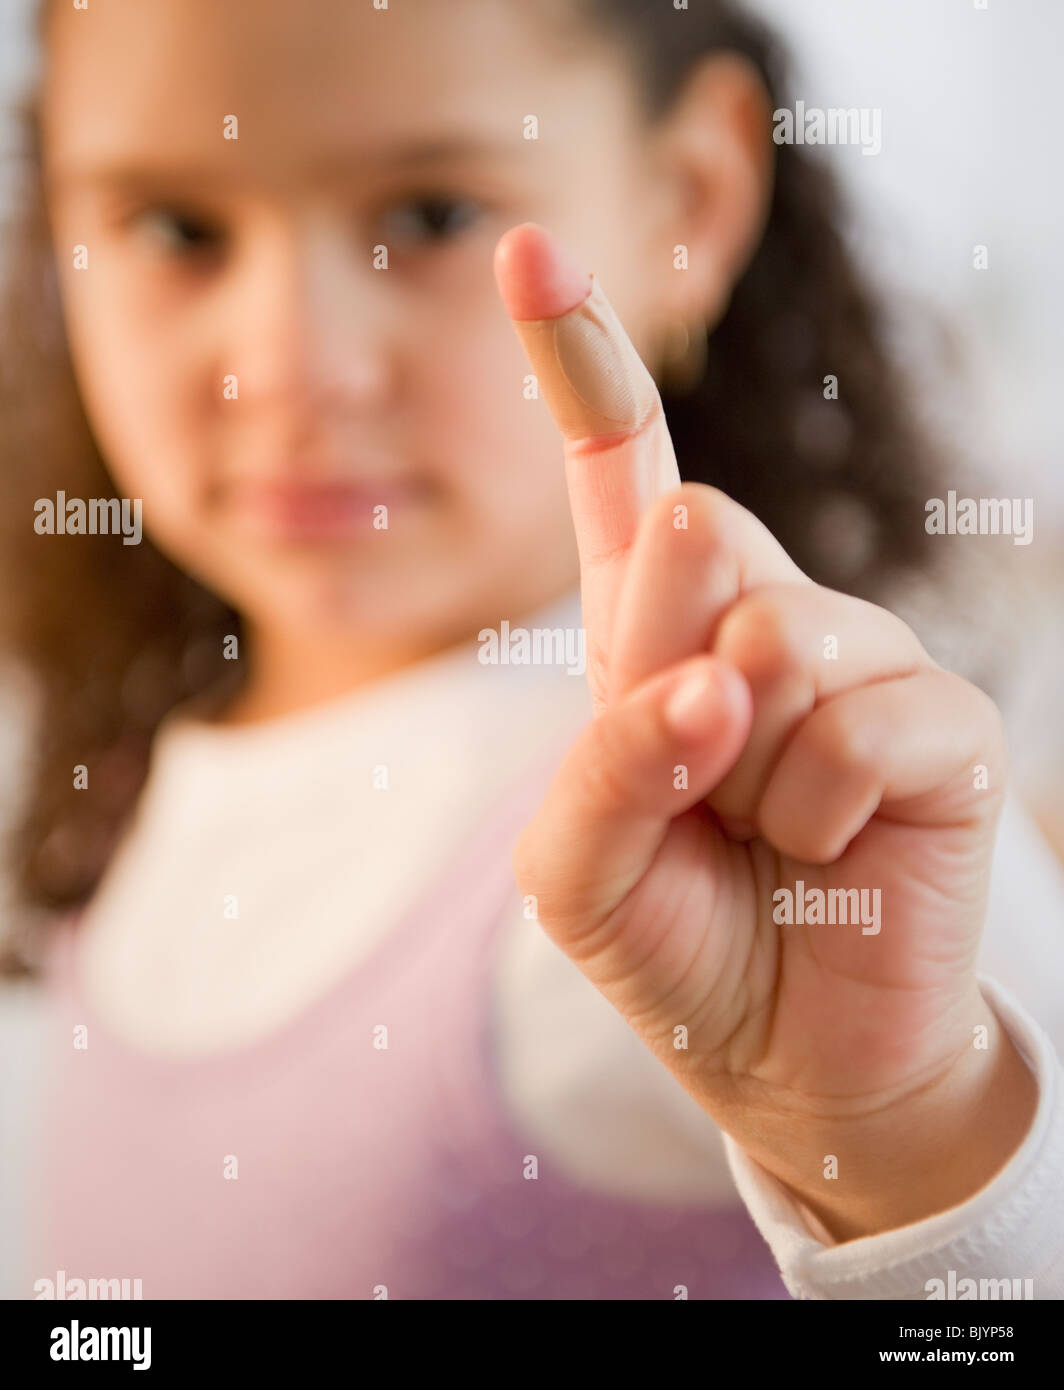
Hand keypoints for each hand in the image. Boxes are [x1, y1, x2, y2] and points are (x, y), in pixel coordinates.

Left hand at [493, 222, 1037, 1241]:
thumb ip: (605, 767)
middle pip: (694, 530)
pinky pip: (864, 722)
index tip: (530, 249)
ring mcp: (859, 658)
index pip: (623, 474)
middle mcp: (761, 615)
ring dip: (744, 771)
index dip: (580, 364)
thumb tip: (715, 678)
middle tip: (700, 768)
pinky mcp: (942, 720)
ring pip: (776, 636)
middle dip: (667, 664)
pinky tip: (827, 850)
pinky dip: (818, 812)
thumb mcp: (577, 870)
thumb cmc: (678, 940)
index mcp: (658, 633)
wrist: (786, 1051)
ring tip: (766, 833)